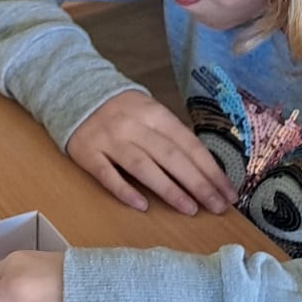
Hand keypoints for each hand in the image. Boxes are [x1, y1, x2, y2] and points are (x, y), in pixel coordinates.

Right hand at [68, 91, 236, 216]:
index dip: (211, 170)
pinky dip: (125, 191)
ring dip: (169, 190)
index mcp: (154, 113)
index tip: (228, 192)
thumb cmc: (122, 109)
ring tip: (190, 209)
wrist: (73, 92)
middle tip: (217, 207)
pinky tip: (142, 206)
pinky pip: (108, 175)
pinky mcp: (87, 154)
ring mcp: (109, 140)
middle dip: (198, 184)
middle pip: (171, 158)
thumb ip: (170, 135)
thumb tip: (203, 168)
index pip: (189, 145)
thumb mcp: (149, 111)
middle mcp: (133, 126)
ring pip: (143, 167)